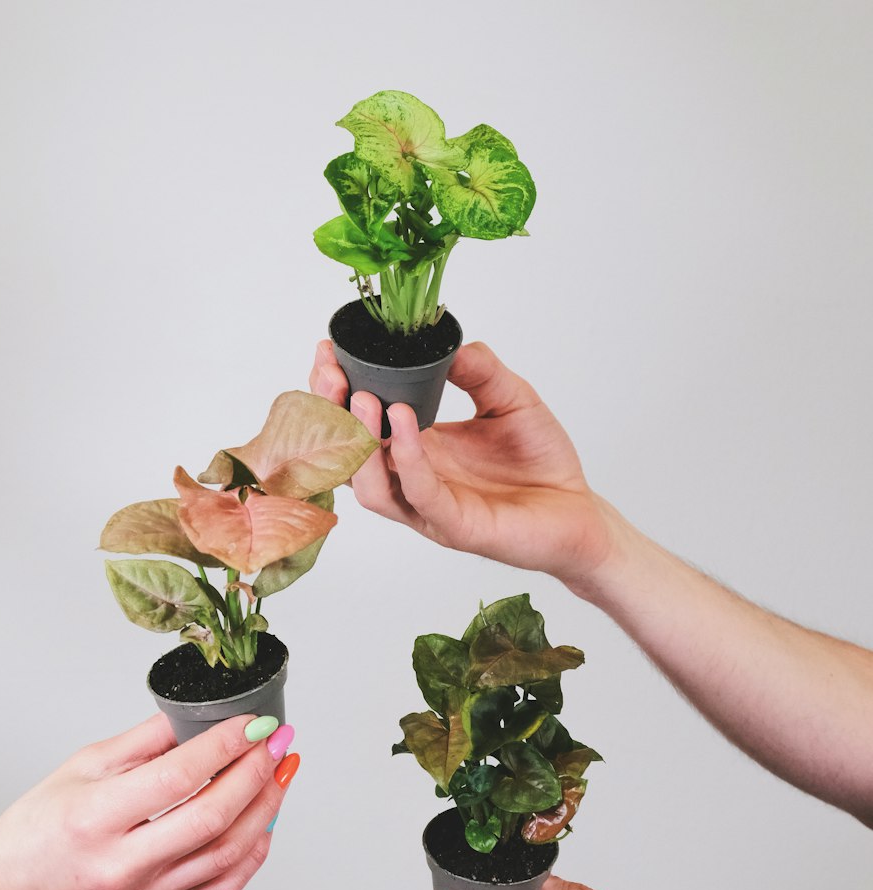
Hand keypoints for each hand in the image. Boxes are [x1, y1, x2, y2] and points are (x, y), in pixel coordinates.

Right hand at [0, 712, 296, 889]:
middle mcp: (124, 865)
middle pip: (212, 816)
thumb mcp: (81, 768)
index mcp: (95, 819)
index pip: (178, 777)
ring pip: (228, 853)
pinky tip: (264, 820)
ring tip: (281, 772)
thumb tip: (196, 714)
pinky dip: (254, 851)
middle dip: (257, 772)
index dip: (225, 745)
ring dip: (266, 807)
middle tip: (278, 740)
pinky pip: (224, 886)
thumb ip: (144, 741)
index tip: (254, 722)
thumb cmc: (37, 829)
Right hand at [310, 339, 615, 584]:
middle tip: (330, 372)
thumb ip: (480, 371)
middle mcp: (413, 480)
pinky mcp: (456, 526)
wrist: (580, 511)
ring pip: (372, 485)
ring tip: (363, 398)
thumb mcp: (510, 399)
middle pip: (351, 454)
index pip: (360, 423)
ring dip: (361, 441)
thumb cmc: (541, 463)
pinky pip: (420, 494)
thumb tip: (449, 344)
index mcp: (417, 450)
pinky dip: (408, 459)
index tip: (327, 352)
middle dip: (333, 413)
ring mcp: (430, 508)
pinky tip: (405, 422)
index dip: (338, 391)